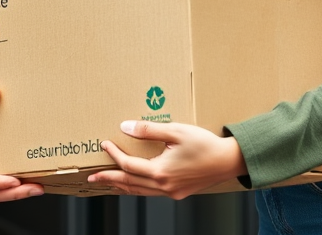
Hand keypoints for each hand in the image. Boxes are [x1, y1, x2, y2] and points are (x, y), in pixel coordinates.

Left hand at [87, 120, 246, 199]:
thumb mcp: (175, 131)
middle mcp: (164, 186)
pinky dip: (138, 187)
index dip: (114, 155)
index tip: (104, 145)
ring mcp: (171, 192)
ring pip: (139, 191)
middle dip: (109, 179)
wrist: (228, 161)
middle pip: (129, 184)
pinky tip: (135, 182)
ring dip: (122, 185)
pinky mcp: (178, 192)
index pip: (128, 166)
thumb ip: (148, 130)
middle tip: (92, 177)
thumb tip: (125, 127)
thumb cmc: (205, 144)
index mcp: (161, 172)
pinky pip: (151, 192)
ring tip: (109, 182)